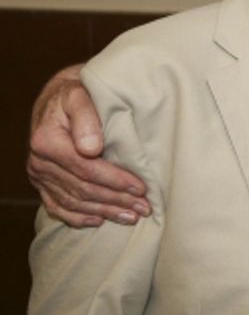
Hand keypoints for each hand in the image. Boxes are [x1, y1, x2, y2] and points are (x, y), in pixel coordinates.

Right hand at [27, 65, 150, 226]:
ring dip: (105, 211)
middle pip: (83, 189)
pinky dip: (79, 217)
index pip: (86, 169)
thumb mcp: (81, 96)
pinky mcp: (42, 184)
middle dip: (116, 200)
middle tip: (144, 208)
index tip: (141, 187)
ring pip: (74, 202)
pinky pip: (57, 207)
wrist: (59, 99)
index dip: (115, 180)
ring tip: (131, 216)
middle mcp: (39, 162)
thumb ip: (86, 118)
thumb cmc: (76, 94)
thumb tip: (91, 148)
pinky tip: (100, 221)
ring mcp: (39, 176)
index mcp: (47, 141)